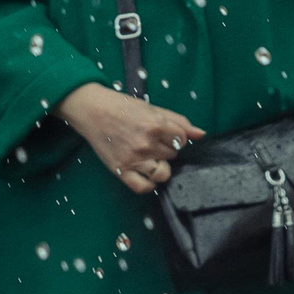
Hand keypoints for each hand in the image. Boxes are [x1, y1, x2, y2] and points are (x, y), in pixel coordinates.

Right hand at [56, 81, 202, 193]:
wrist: (91, 110)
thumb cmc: (121, 106)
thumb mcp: (151, 108)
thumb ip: (178, 121)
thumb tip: (202, 134)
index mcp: (155, 125)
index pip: (181, 140)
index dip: (175, 136)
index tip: (165, 134)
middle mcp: (146, 143)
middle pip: (172, 155)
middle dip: (165, 148)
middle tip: (149, 140)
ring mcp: (134, 158)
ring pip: (162, 173)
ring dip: (159, 165)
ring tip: (149, 156)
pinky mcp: (121, 170)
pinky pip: (144, 187)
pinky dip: (148, 183)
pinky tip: (145, 173)